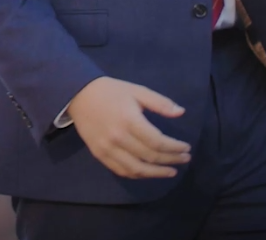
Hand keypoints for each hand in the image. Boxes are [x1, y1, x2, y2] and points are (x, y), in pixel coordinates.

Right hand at [65, 76, 190, 178]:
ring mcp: (107, 149)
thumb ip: (160, 103)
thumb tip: (181, 113)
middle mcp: (119, 138)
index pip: (158, 142)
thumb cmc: (111, 91)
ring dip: (157, 173)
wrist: (78, 95)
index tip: (186, 148)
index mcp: (130, 120)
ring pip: (137, 169)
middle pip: (150, 157)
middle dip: (171, 159)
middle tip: (185, 159)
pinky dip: (138, 174)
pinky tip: (149, 172)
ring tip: (171, 171)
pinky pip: (122, 171)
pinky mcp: (99, 155)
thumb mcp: (137, 91)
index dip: (175, 148)